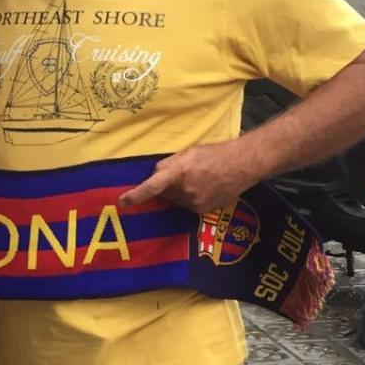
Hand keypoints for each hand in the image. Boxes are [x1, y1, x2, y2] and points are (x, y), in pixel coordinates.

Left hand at [117, 141, 262, 214]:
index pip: (152, 186)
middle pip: (163, 193)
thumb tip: (154, 175)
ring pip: (175, 200)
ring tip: (197, 179)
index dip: (135, 195)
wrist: (243, 165)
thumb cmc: (215, 154)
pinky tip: (204, 187)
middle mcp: (185, 191)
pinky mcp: (202, 211)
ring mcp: (194, 203)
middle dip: (166, 186)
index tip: (122, 202)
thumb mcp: (188, 152)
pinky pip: (186, 205)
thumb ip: (168, 164)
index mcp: (179, 172)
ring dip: (178, 192)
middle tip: (181, 173)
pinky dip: (189, 198)